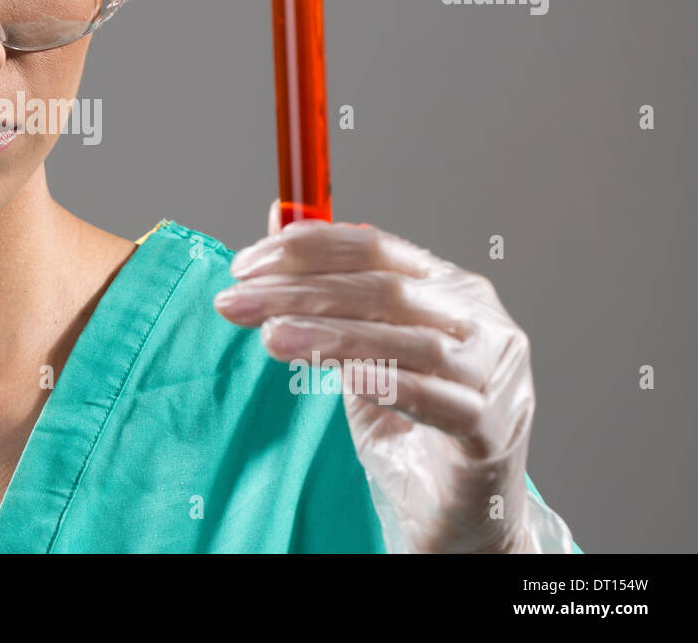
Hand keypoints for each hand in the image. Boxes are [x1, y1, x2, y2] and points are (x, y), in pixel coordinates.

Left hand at [213, 200, 569, 552]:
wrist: (457, 512)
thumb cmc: (410, 425)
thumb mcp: (358, 351)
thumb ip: (327, 290)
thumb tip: (276, 220)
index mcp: (450, 289)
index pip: (377, 248)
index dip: (309, 248)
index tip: (247, 263)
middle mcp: (481, 323)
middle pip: (386, 290)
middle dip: (302, 290)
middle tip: (237, 299)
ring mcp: (494, 376)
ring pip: (411, 342)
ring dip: (332, 335)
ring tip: (270, 336)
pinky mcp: (491, 431)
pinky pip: (440, 401)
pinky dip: (392, 384)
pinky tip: (347, 378)